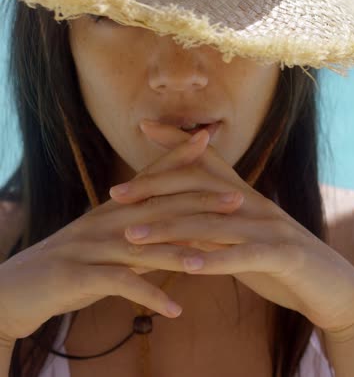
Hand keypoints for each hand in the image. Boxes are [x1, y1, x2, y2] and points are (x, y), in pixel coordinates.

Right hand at [0, 132, 244, 342]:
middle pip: (159, 207)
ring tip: (220, 255)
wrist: (20, 285)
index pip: (152, 176)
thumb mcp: (109, 238)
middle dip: (200, 202)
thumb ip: (143, 230)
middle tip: (237, 198)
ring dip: (185, 250)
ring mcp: (93, 246)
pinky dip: (150, 296)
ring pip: (146, 245)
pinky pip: (121, 285)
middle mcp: (107, 219)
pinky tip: (176, 308)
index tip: (209, 139)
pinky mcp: (80, 276)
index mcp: (115, 207)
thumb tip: (180, 229)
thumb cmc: (74, 261)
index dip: (179, 156)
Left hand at [111, 121, 353, 335]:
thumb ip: (216, 224)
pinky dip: (214, 261)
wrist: (331, 285)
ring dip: (171, 230)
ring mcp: (271, 229)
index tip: (145, 127)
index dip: (179, 141)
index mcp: (246, 197)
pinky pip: (245, 257)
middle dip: (157, 188)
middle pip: (201, 188)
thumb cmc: (281, 262)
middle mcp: (256, 205)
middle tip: (117, 194)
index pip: (210, 160)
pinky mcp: (285, 256)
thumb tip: (178, 220)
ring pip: (213, 224)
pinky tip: (185, 266)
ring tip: (133, 235)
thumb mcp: (246, 236)